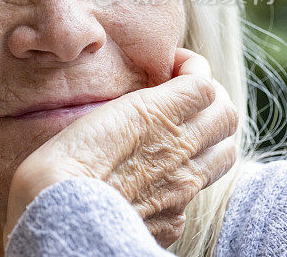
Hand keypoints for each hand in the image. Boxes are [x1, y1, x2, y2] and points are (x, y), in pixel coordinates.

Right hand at [3, 47, 238, 248]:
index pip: (204, 83)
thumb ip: (134, 105)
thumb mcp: (98, 113)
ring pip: (225, 154)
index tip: (174, 66)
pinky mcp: (172, 220)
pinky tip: (159, 174)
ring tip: (186, 131)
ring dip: (212, 136)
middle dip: (213, 98)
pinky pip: (194, 193)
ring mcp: (182, 189)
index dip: (193, 67)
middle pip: (226, 115)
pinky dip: (184, 178)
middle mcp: (180, 151)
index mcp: (158, 116)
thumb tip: (151, 100)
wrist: (59, 212)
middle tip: (187, 94)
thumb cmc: (65, 159)